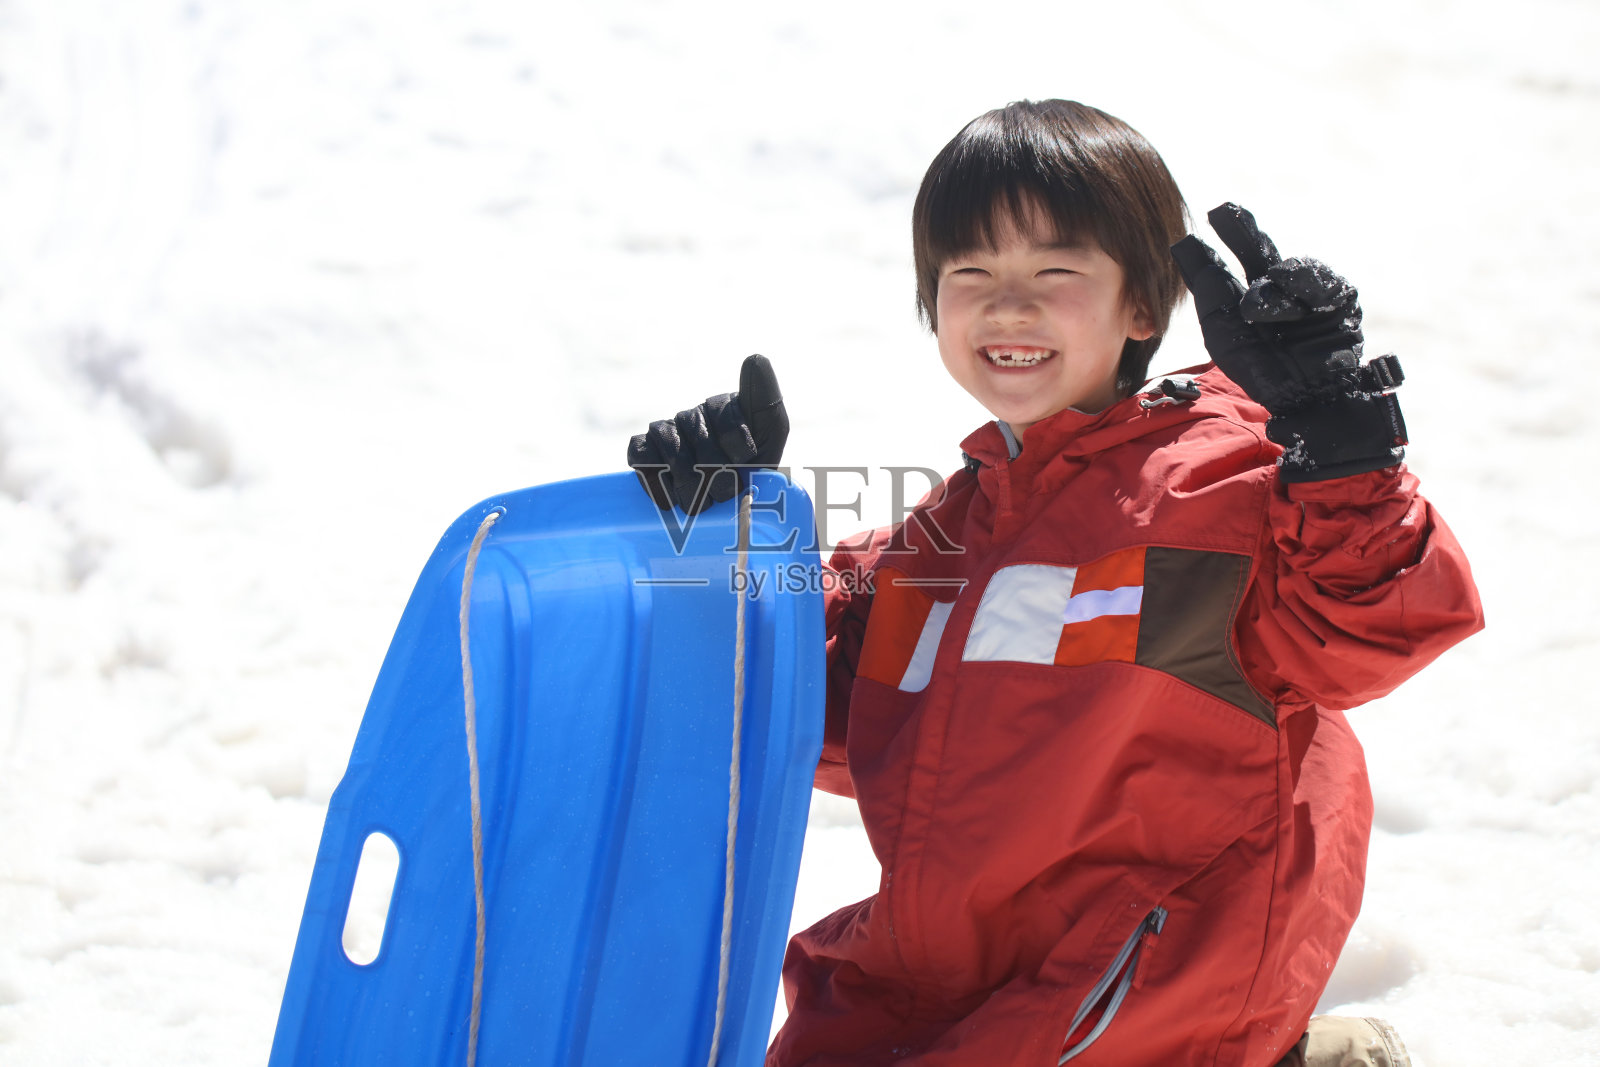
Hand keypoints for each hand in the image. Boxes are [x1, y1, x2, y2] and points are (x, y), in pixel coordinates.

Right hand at [626, 353, 788, 513]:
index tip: (747, 460)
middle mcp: (694, 415)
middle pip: (700, 440)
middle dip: (718, 476)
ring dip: (691, 488)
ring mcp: (667, 431)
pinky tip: (669, 501)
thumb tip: (755, 357)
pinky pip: (641, 457)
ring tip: (703, 504)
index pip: (725, 414)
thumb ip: (766, 403)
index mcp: (724, 407)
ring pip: (673, 453)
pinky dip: (655, 483)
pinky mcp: (644, 449)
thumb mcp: (770, 439)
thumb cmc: (751, 473)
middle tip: (727, 494)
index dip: (738, 444)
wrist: (725, 508)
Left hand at [1170, 204, 1406, 481]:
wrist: (1308, 399)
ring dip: (1271, 284)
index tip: (1189, 232)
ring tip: (1255, 308)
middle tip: (1223, 212)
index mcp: (1243, 302)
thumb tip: (1187, 246)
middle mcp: (1274, 293)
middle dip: (1241, 231)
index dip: (1208, 250)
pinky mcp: (1338, 298)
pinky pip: (1321, 281)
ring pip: (1287, 268)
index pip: (1222, 268)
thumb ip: (1210, 290)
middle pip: (1258, 251)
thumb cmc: (1263, 369)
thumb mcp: (1223, 330)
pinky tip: (1291, 294)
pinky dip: (1304, 285)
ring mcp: (1306, 294)